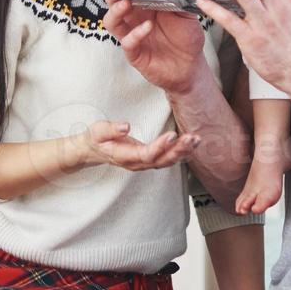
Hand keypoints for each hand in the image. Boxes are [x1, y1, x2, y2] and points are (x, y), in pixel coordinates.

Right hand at [77, 119, 200, 171]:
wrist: (94, 150)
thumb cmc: (97, 139)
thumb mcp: (98, 131)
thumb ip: (110, 129)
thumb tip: (125, 126)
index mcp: (125, 156)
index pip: (146, 155)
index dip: (160, 146)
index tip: (172, 135)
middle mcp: (138, 163)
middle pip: (161, 161)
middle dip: (178, 151)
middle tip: (192, 138)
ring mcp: (144, 163)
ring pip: (167, 161)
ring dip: (183, 152)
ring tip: (196, 140)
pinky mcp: (150, 159)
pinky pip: (168, 158)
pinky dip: (181, 152)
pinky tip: (192, 144)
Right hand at [104, 0, 208, 93]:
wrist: (191, 66)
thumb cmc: (187, 39)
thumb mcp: (187, 15)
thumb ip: (181, 0)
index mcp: (145, 7)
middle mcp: (135, 20)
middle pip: (114, 4)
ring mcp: (132, 36)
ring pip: (112, 22)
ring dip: (116, 12)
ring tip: (126, 3)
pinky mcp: (135, 54)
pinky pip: (127, 43)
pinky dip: (135, 34)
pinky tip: (147, 27)